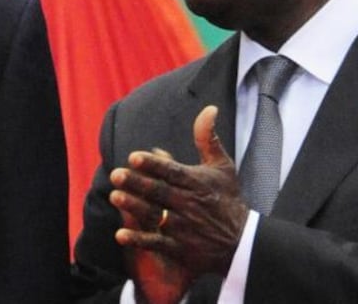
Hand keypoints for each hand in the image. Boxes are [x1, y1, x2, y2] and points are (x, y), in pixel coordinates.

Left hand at [110, 106, 248, 285]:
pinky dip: (139, 239)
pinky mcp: (180, 249)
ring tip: (114, 196)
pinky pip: (156, 243)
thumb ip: (208, 138)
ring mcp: (184, 228)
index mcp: (197, 183)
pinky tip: (120, 235)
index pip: (172, 171)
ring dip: (134, 207)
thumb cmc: (228, 199)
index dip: (153, 164)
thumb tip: (209, 108)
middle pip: (159, 192)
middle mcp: (189, 204)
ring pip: (155, 215)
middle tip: (115, 174)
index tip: (134, 156)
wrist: (243, 242)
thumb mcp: (222, 167)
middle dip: (137, 183)